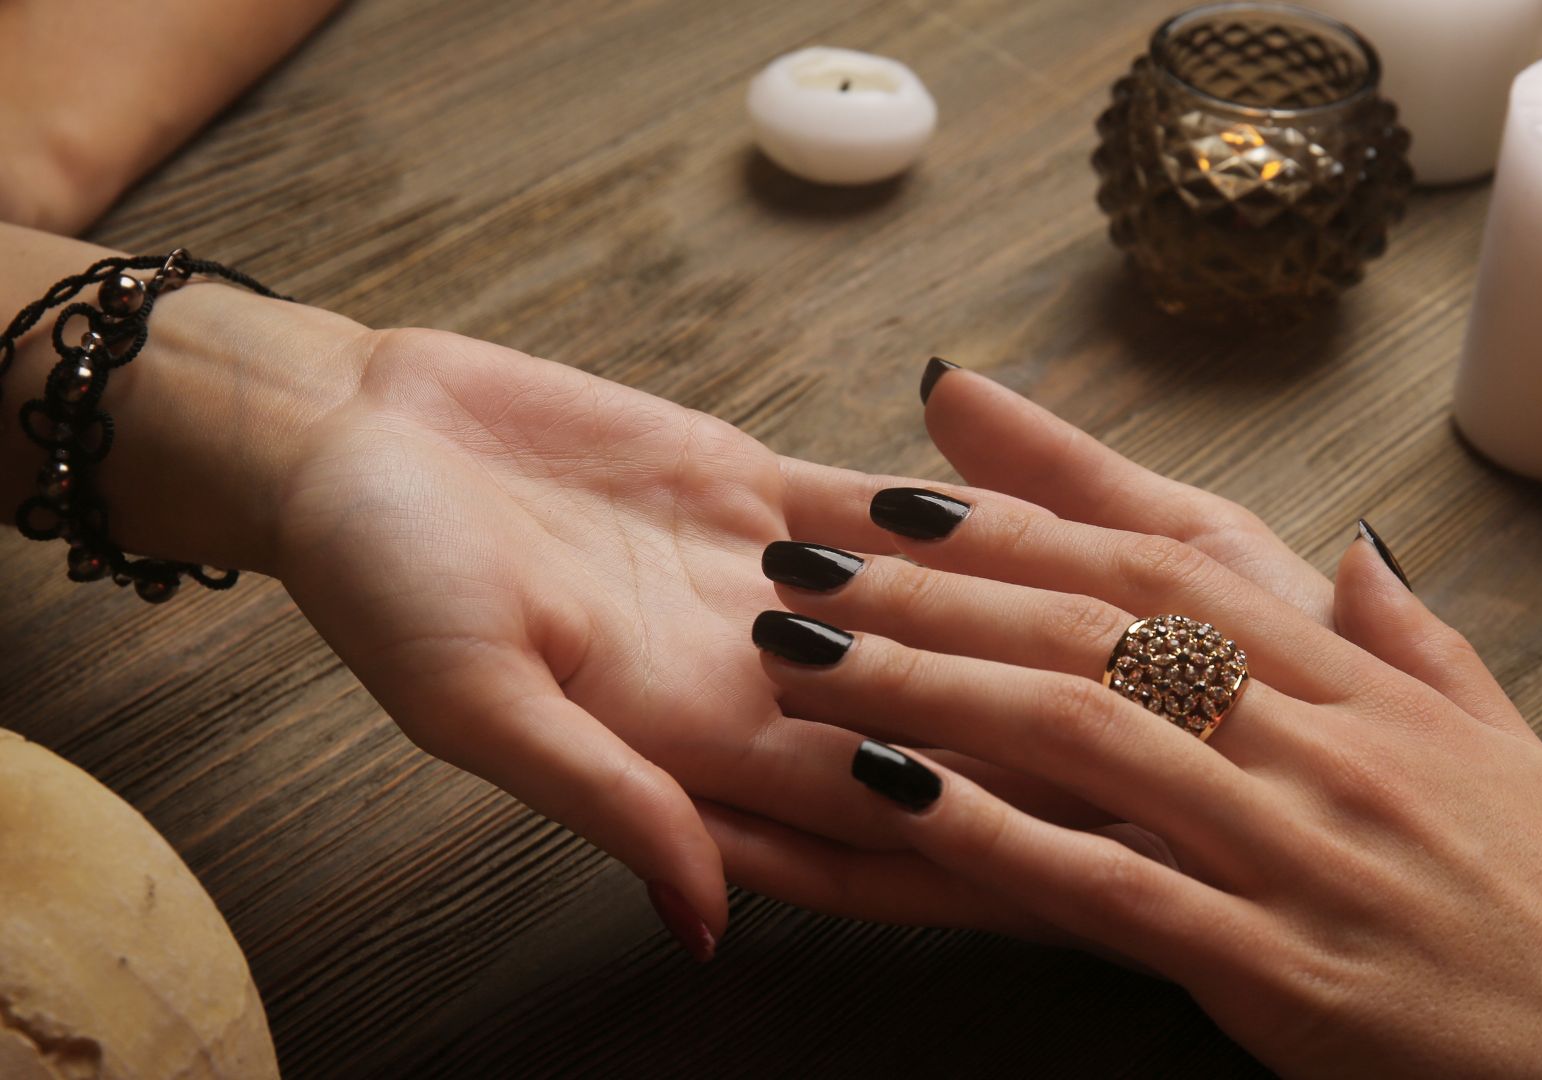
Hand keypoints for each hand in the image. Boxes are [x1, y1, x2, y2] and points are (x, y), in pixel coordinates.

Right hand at [0, 226, 1055, 950]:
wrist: (350, 436)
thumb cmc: (380, 577)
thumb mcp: (474, 702)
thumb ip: (602, 800)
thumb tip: (705, 925)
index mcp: (688, 737)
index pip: (863, 798)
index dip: (976, 819)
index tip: (1094, 840)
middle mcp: (745, 670)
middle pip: (918, 711)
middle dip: (1035, 728)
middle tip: (1164, 736)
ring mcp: (760, 575)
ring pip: (922, 603)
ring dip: (1021, 615)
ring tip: (1140, 624)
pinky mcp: (751, 483)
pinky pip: (879, 505)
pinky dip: (959, 508)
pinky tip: (1049, 509)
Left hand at [750, 488, 1541, 1076]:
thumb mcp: (1494, 738)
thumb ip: (1410, 636)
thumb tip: (1353, 546)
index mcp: (1353, 677)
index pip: (1159, 563)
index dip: (1018, 518)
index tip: (902, 491)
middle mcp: (1317, 736)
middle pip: (1091, 626)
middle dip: (928, 587)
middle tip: (798, 560)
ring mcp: (1297, 846)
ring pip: (1081, 730)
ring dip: (920, 684)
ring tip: (795, 662)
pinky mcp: (1282, 966)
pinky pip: (1112, 886)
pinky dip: (992, 834)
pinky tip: (887, 794)